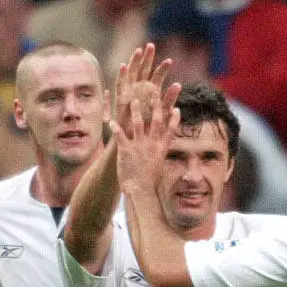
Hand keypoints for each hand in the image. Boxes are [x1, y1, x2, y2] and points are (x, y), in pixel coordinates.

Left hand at [110, 84, 177, 203]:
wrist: (140, 190)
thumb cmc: (149, 181)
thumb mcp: (158, 165)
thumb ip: (157, 153)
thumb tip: (159, 148)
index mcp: (161, 149)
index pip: (170, 131)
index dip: (173, 119)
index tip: (175, 108)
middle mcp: (152, 145)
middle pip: (156, 122)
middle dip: (155, 107)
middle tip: (154, 95)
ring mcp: (139, 146)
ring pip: (138, 123)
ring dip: (136, 110)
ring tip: (133, 100)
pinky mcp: (126, 150)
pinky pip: (120, 135)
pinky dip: (115, 127)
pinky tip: (110, 121)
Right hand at [113, 42, 178, 132]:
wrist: (135, 138)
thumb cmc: (148, 126)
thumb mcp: (163, 111)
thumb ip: (169, 98)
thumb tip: (178, 84)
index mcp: (151, 92)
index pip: (156, 76)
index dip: (162, 68)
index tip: (169, 60)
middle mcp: (140, 89)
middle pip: (144, 70)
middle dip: (147, 58)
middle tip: (151, 45)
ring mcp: (130, 92)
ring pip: (132, 73)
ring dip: (134, 62)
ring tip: (138, 51)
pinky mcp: (121, 98)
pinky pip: (120, 84)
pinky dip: (122, 75)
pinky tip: (123, 66)